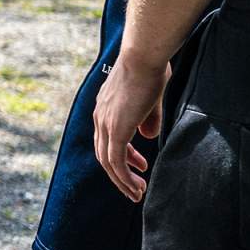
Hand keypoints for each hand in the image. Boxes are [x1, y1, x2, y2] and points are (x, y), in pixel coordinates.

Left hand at [93, 52, 168, 201]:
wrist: (143, 56)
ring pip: (108, 162)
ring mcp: (105, 123)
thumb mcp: (149, 98)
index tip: (139, 166)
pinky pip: (117, 161)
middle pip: (103, 154)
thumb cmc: (150, 70)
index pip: (106, 140)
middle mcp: (99, 117)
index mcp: (104, 108)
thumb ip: (147, 119)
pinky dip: (125, 177)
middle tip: (135, 187)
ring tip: (137, 193)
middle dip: (120, 173)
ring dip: (123, 181)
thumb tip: (148, 136)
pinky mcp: (116, 129)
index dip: (123, 156)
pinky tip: (138, 186)